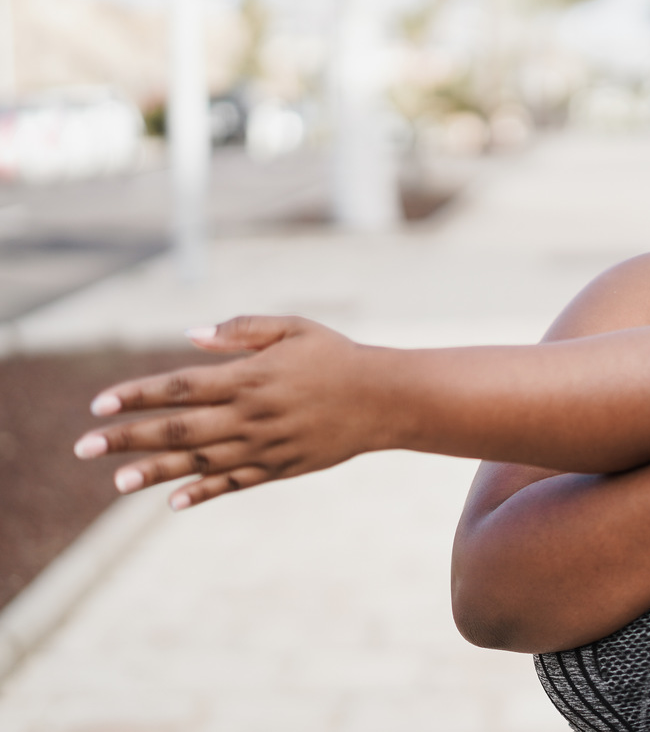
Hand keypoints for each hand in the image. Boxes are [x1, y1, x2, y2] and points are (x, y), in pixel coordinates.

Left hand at [73, 316, 392, 510]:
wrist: (385, 399)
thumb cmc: (336, 355)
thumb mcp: (293, 328)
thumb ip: (241, 331)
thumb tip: (190, 337)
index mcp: (249, 377)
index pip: (179, 387)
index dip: (137, 395)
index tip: (98, 404)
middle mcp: (250, 415)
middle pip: (178, 430)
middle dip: (127, 437)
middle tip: (84, 448)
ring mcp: (264, 446)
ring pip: (199, 462)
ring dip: (154, 472)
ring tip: (116, 481)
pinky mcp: (280, 467)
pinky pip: (234, 483)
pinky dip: (202, 493)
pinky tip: (172, 502)